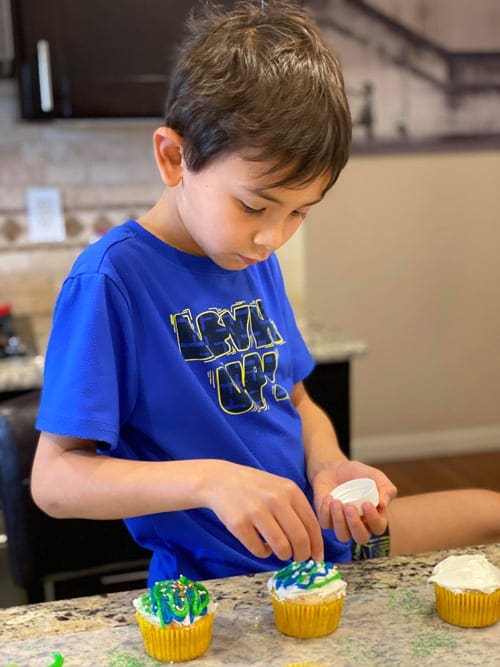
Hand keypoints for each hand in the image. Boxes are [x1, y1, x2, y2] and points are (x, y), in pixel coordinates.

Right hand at [201, 461, 323, 562]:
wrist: (220, 480)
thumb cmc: (255, 487)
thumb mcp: (279, 488)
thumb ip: (296, 510)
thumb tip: (313, 544)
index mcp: (290, 490)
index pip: (311, 524)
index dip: (316, 546)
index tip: (316, 558)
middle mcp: (275, 499)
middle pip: (299, 539)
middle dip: (302, 555)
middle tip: (298, 559)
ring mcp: (256, 511)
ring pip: (281, 548)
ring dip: (283, 555)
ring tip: (279, 551)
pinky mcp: (239, 523)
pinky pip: (259, 550)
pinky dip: (263, 553)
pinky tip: (260, 545)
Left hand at [312, 460, 396, 544]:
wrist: (336, 468)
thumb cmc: (359, 474)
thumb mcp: (376, 476)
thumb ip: (385, 488)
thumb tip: (383, 504)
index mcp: (374, 517)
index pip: (378, 527)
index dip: (374, 519)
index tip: (366, 503)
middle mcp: (359, 524)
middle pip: (361, 538)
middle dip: (355, 524)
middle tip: (349, 506)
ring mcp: (342, 524)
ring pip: (342, 536)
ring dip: (339, 521)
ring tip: (337, 502)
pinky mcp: (327, 520)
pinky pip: (326, 525)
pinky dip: (325, 512)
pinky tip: (329, 498)